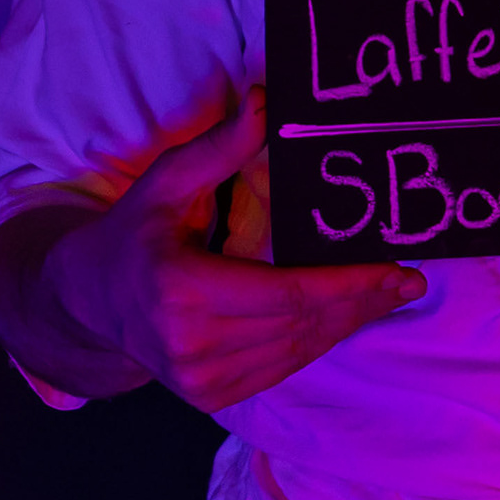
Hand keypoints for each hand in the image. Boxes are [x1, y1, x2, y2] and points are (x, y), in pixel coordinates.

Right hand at [0, 90, 426, 409]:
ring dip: (346, 323)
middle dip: (362, 302)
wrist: (90, 302)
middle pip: (301, 324)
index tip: (399, 270)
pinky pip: (281, 368)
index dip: (350, 285)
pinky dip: (317, 341)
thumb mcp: (166, 182)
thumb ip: (219, 147)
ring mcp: (201, 381)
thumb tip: (265, 102)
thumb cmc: (132, 234)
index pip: (288, 293)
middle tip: (408, 281)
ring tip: (386, 295)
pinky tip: (344, 316)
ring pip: (298, 351)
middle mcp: (191, 345)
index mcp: (182, 291)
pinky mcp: (211, 397)